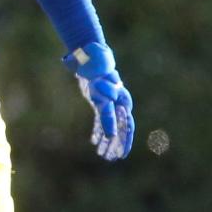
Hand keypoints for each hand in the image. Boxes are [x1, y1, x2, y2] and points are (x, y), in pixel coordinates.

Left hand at [63, 42, 134, 160]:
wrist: (92, 58)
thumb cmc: (98, 72)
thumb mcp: (101, 88)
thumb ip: (106, 107)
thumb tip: (111, 126)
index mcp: (123, 103)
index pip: (126, 127)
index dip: (124, 141)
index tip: (121, 154)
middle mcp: (119, 105)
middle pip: (120, 129)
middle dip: (115, 144)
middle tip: (110, 158)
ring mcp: (110, 104)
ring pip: (110, 126)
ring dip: (106, 140)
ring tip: (102, 154)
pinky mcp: (100, 103)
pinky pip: (101, 120)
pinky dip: (98, 130)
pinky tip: (94, 141)